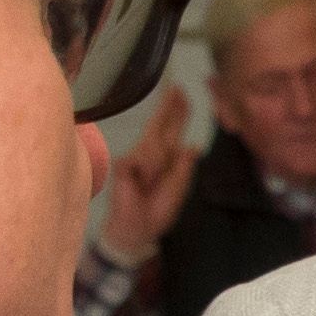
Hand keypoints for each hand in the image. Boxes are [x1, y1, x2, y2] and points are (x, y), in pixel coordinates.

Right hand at [99, 89, 196, 261]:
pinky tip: (142, 181)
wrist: (138, 228)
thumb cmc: (157, 209)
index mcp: (166, 159)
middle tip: (177, 87)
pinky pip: (141, 158)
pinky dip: (146, 170)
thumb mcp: (178, 189)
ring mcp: (135, 157)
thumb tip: (192, 145)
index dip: (177, 113)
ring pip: (153, 144)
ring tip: (151, 182)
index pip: (172, 130)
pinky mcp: (123, 164)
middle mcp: (150, 153)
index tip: (182, 94)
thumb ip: (184, 167)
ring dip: (157, 162)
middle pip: (160, 125)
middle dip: (169, 107)